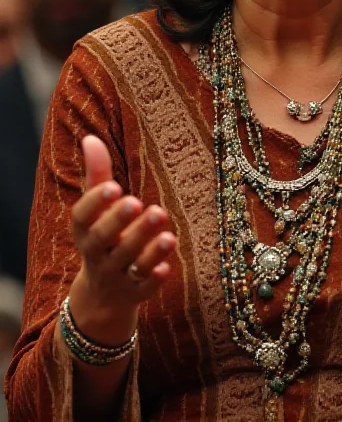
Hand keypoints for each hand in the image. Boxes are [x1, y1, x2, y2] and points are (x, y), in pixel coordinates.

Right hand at [68, 135, 176, 337]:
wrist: (103, 294)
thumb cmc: (104, 235)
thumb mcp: (98, 209)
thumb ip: (97, 175)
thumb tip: (90, 138)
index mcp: (84, 231)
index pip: (82, 217)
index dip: (95, 203)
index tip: (114, 186)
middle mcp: (97, 255)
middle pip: (105, 240)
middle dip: (121, 222)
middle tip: (139, 202)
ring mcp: (116, 276)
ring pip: (130, 264)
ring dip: (148, 250)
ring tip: (168, 233)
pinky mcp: (135, 293)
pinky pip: (143, 289)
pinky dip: (154, 280)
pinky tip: (168, 267)